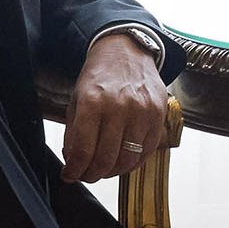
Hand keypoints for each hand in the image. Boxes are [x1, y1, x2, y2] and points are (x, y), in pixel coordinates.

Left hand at [61, 33, 168, 182]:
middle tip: (86, 175)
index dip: (74, 170)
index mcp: (93, 101)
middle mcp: (119, 107)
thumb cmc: (100, 76)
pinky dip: (133, 162)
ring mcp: (142, 111)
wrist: (127, 51)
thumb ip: (74, 132)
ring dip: (113, 172)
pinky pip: (146, 151)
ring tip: (104, 169)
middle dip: (92, 174)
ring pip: (128, 159)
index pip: (83, 150)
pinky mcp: (158, 115)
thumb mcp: (78, 99)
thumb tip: (74, 163)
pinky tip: (122, 159)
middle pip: (106, 159)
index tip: (70, 175)